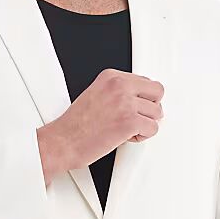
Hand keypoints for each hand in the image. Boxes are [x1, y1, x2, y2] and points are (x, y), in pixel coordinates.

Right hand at [42, 69, 163, 172]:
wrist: (62, 141)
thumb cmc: (75, 125)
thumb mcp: (96, 94)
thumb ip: (119, 92)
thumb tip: (142, 98)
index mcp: (111, 77)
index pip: (145, 81)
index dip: (141, 99)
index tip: (131, 108)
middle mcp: (119, 85)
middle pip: (158, 91)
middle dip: (151, 107)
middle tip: (137, 118)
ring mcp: (125, 103)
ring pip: (157, 112)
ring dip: (145, 124)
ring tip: (127, 129)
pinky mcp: (129, 121)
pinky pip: (153, 128)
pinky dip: (142, 137)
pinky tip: (126, 137)